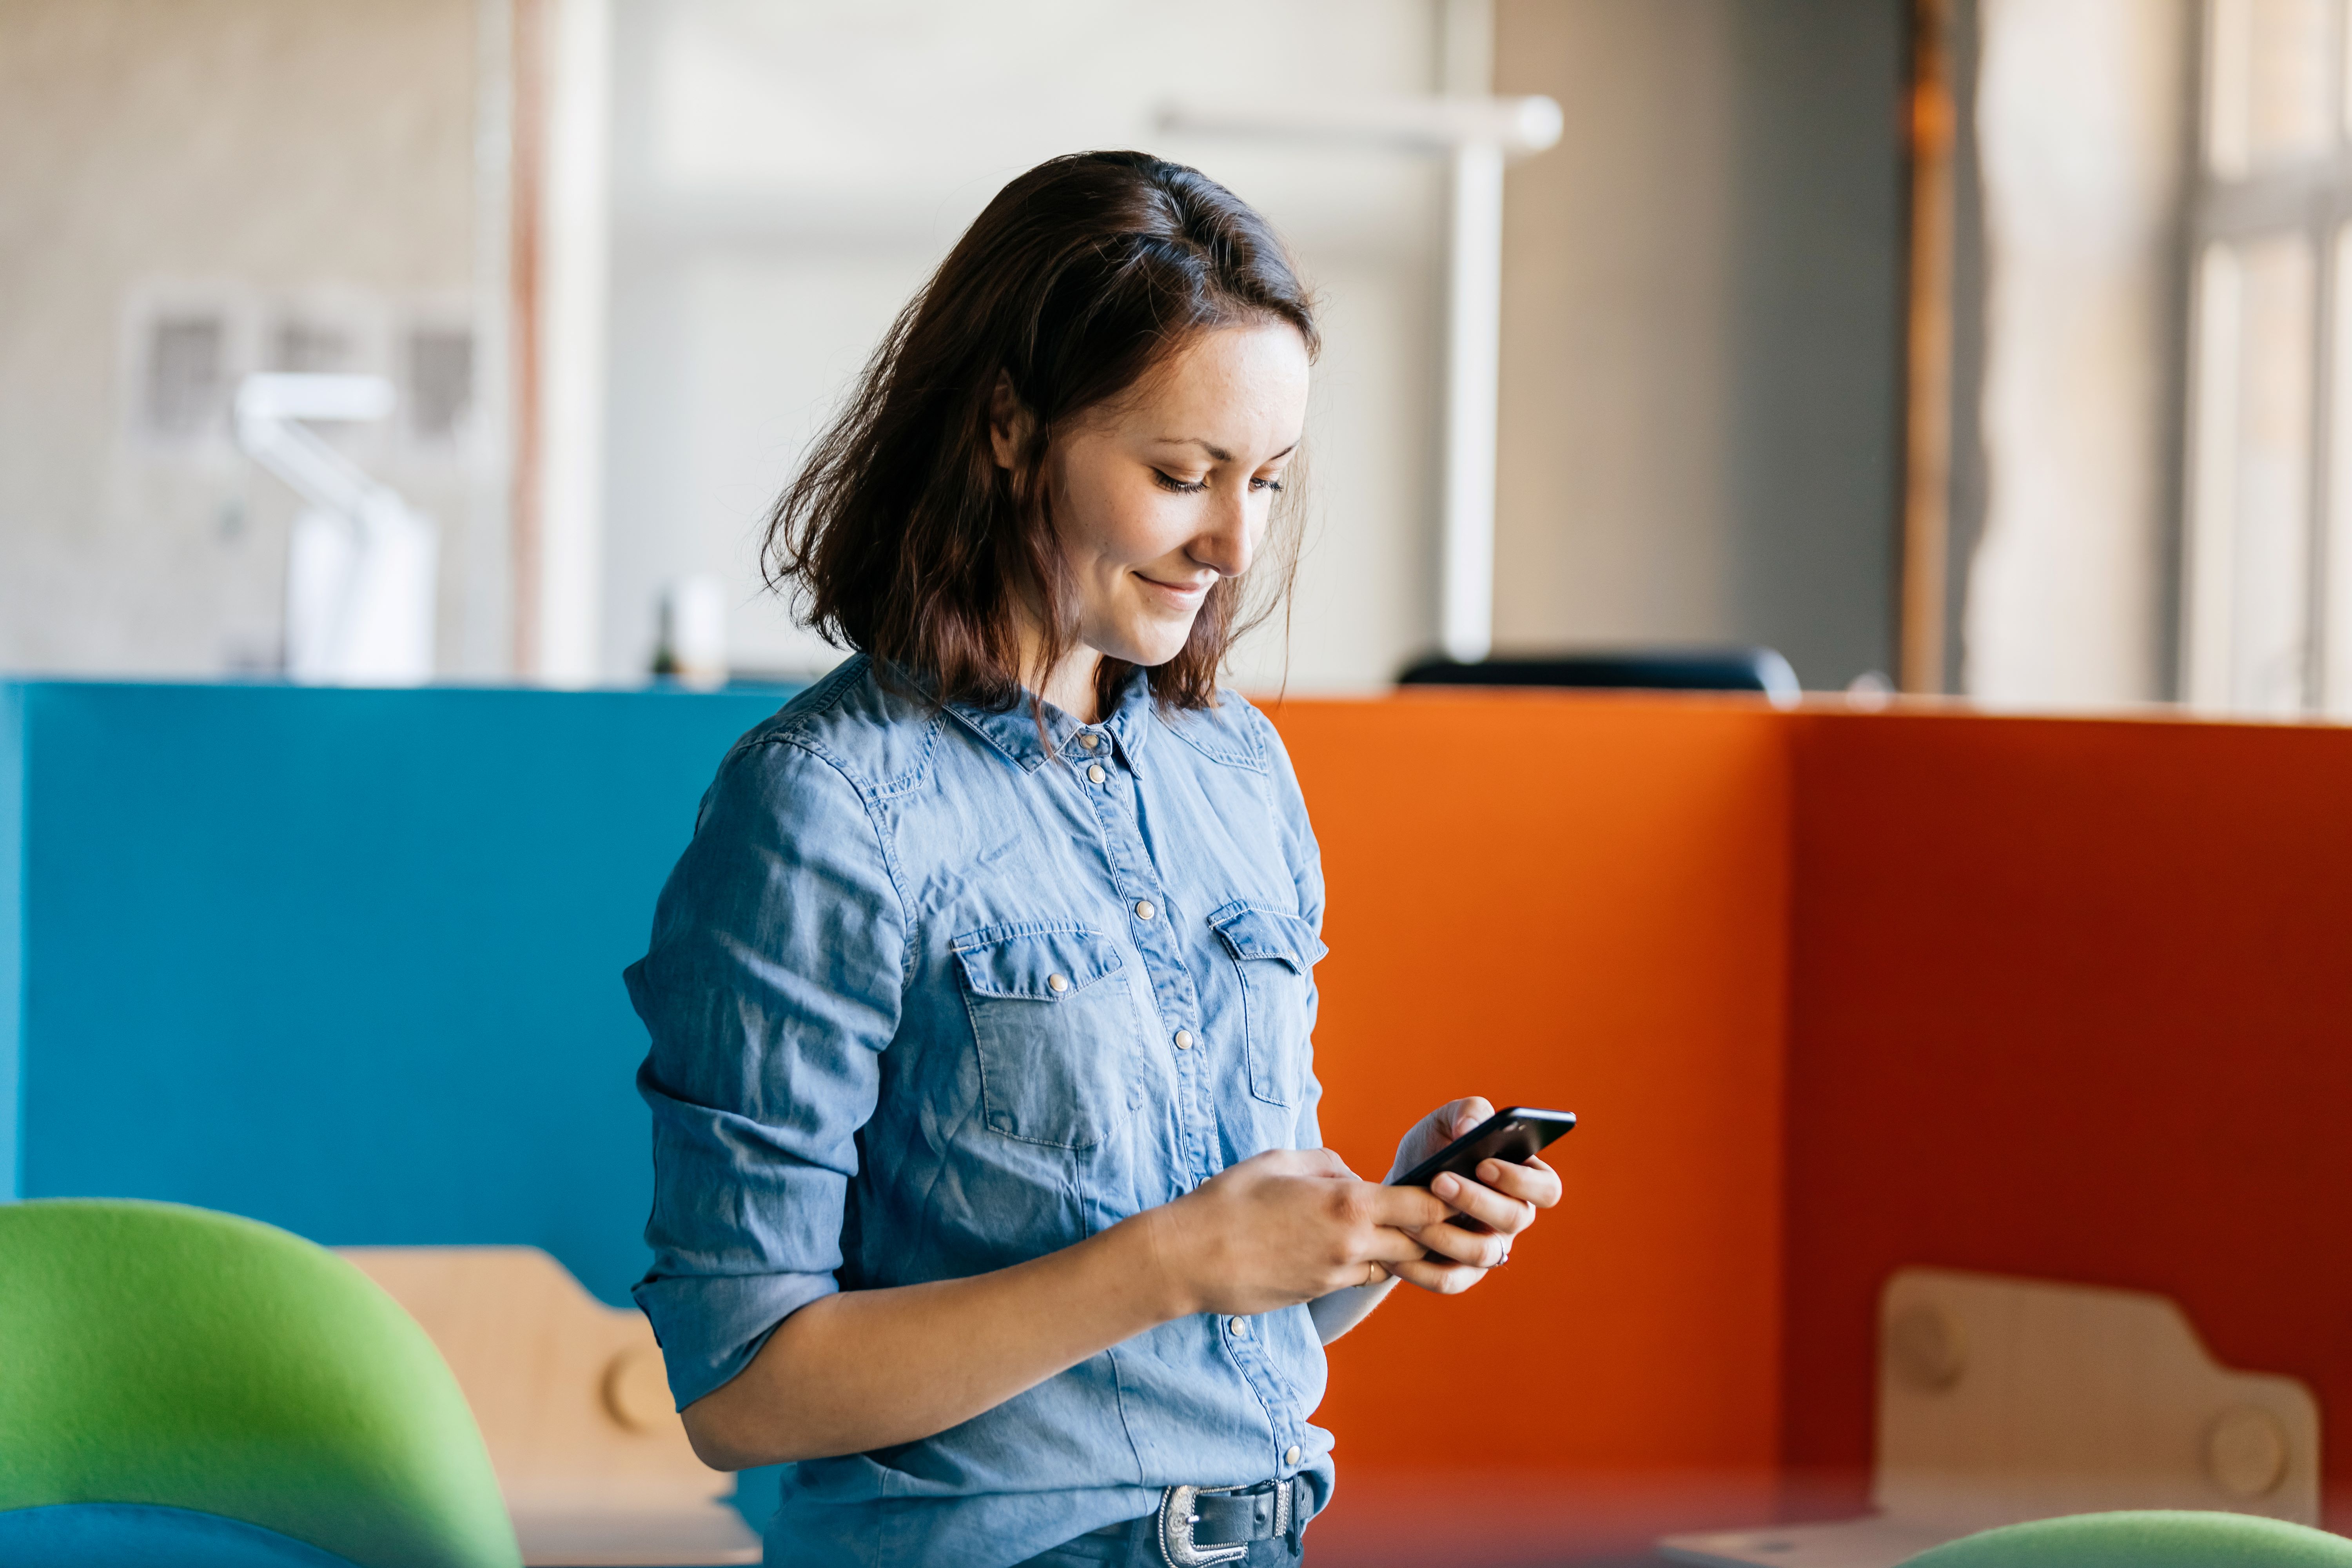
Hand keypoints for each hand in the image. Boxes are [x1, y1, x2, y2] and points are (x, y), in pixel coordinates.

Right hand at [1143, 1147, 1454, 1317]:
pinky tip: (1350, 1245)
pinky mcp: (1319, 1293)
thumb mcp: (1282, 1161)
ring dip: (1401, 1249)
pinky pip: (1358, 1275)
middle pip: (1422, 1244)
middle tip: (1448, 1218)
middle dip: (1438, 1232)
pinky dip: (1366, 1261)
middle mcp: (1353, 1244)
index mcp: (1349, 1204)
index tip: (1459, 1189)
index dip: (1449, 1200)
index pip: (1425, 1207)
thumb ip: (1330, 1165)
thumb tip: (1354, 1177)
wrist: (1190, 1259)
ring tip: (1402, 1230)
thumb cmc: (1230, 1200)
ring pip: (1392, 1263)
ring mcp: (1337, 1274)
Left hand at [1380, 1097, 1563, 1295]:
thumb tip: (1472, 1128)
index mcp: (1524, 1181)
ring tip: (1409, 1213)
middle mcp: (1513, 1218)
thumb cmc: (1431, 1152)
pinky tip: (1396, 1246)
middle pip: (1515, 1218)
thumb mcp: (1444, 1123)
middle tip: (1438, 1180)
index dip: (1521, 1180)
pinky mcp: (1461, 1275)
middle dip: (1475, 1199)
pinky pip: (1448, 1281)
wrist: (1397, 1189)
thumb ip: (1466, 1112)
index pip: (1547, 1189)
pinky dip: (1420, 1267)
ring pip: (1482, 1252)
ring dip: (1444, 1232)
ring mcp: (1491, 1250)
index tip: (1484, 1164)